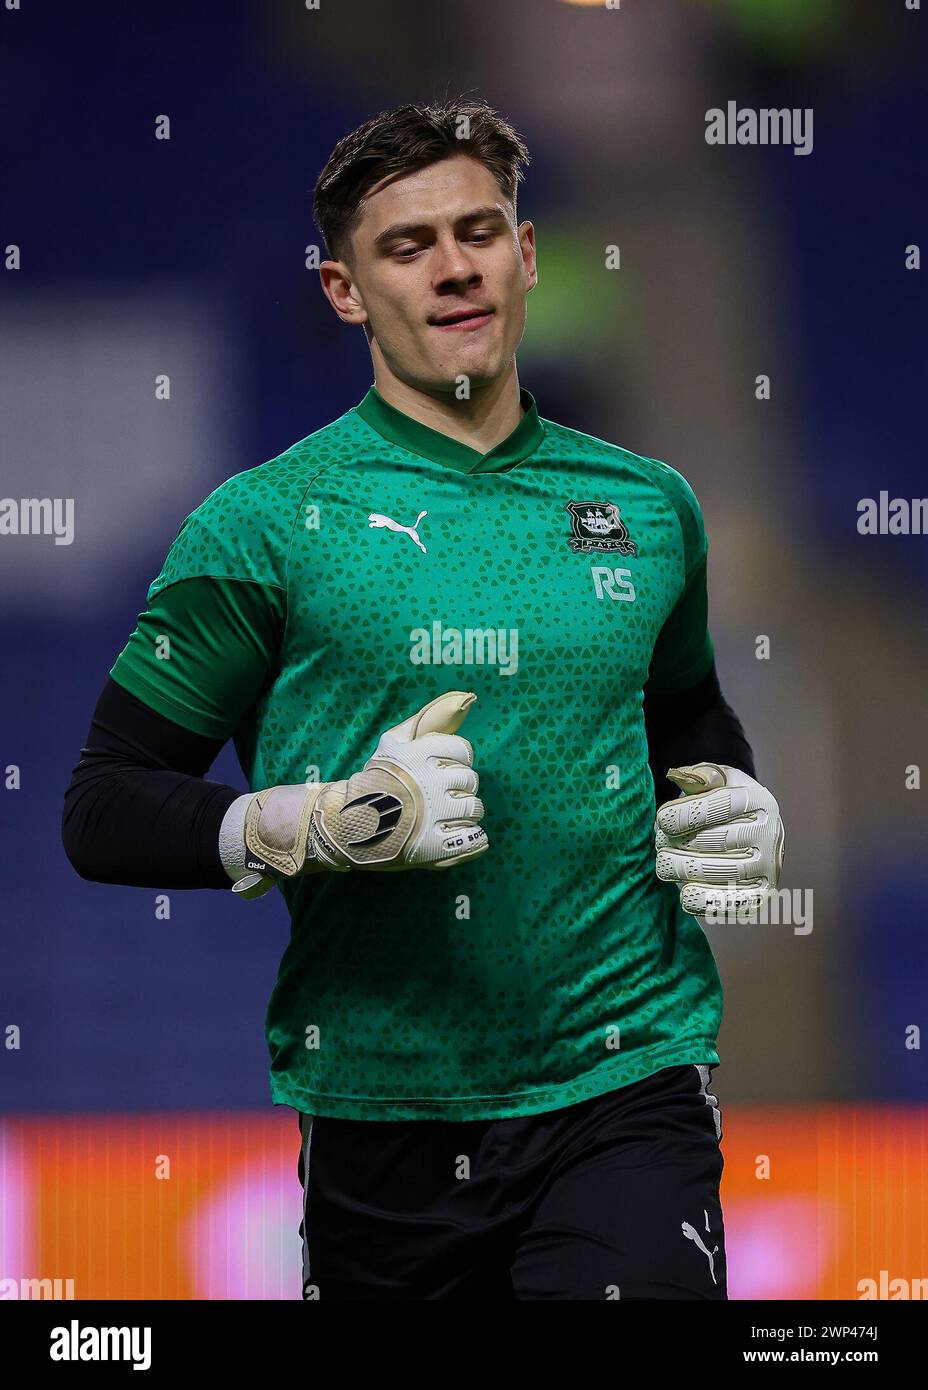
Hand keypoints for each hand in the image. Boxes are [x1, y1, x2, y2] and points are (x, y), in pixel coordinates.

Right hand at [228, 691, 487, 896]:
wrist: (346, 824)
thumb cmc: (375, 781)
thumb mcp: (394, 743)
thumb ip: (428, 720)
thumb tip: (468, 698)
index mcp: (422, 754)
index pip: (463, 751)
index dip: (455, 763)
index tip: (438, 773)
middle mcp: (431, 782)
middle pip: (471, 781)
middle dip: (459, 789)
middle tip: (439, 798)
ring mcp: (434, 815)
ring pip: (475, 809)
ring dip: (464, 815)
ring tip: (444, 819)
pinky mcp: (436, 846)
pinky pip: (475, 839)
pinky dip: (469, 840)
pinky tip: (452, 837)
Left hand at [654, 762, 783, 915]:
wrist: (750, 834)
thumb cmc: (723, 802)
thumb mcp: (716, 780)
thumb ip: (700, 776)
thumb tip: (682, 779)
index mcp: (760, 800)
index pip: (722, 805)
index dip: (686, 814)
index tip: (662, 820)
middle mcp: (770, 834)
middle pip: (716, 840)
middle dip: (678, 841)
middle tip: (661, 841)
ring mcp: (768, 867)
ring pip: (718, 871)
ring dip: (681, 868)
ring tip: (665, 862)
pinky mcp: (760, 895)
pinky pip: (728, 903)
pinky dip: (701, 900)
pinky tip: (684, 891)